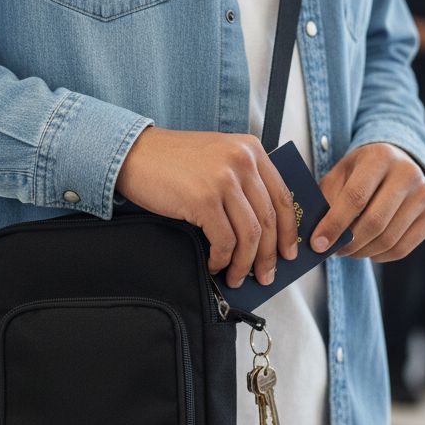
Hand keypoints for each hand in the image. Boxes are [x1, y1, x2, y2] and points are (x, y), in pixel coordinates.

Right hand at [115, 127, 298, 286]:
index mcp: (251, 148)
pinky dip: (222, 259)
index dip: (289, 230)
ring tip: (236, 276)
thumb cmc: (173, 160)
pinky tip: (215, 264)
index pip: (282, 196)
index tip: (289, 251)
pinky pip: (224, 240)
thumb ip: (243, 179)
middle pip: (269, 219)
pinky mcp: (204, 199)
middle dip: (269, 255)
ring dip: (245, 263)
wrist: (135, 154)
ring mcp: (223, 179)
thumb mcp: (218, 156)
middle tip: (266, 274)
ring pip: (250, 234)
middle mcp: (242, 161)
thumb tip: (264, 227)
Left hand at [312, 143, 424, 262]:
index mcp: (380, 157)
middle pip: (375, 221)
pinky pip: (403, 248)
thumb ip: (328, 199)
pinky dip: (380, 256)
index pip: (356, 197)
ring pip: (388, 239)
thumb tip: (318, 236)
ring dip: (362, 252)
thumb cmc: (361, 171)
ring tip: (347, 251)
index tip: (317, 244)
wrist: (398, 162)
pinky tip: (367, 250)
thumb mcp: (340, 174)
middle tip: (333, 251)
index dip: (334, 224)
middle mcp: (407, 173)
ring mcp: (424, 194)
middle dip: (349, 243)